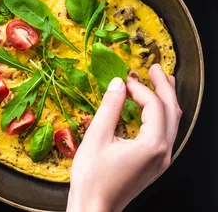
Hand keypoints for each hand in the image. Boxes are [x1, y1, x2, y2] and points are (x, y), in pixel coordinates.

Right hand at [67, 64, 181, 211]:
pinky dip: (161, 115)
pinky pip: (166, 133)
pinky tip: (151, 109)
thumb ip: (109, 107)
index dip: (139, 88)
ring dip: (166, 100)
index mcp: (152, 145)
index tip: (123, 79)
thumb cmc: (92, 177)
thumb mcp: (97, 137)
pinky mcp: (155, 164)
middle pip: (172, 112)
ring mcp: (162, 160)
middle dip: (164, 87)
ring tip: (160, 82)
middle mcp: (163, 152)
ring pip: (172, 123)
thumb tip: (117, 83)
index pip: (153, 105)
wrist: (94, 207)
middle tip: (153, 68)